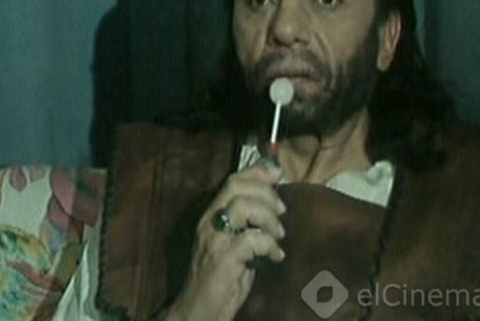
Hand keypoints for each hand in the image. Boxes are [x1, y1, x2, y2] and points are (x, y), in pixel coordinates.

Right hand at [165, 162, 286, 320]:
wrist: (198, 310)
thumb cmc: (220, 276)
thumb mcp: (233, 242)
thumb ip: (248, 221)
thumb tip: (273, 201)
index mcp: (211, 214)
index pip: (232, 180)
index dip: (257, 171)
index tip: (278, 172)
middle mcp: (209, 221)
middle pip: (236, 186)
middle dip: (266, 192)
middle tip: (281, 210)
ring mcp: (214, 239)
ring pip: (243, 206)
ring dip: (268, 217)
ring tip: (278, 235)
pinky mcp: (223, 259)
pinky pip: (251, 239)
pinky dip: (270, 245)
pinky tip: (276, 256)